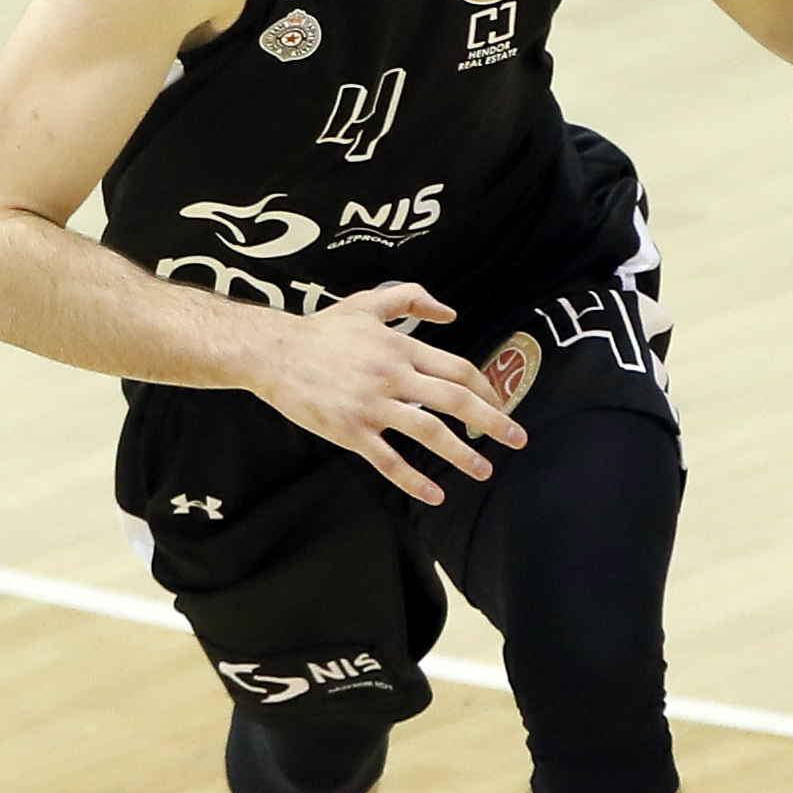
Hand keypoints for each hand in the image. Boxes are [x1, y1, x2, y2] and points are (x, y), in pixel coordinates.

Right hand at [252, 284, 525, 506]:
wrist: (274, 353)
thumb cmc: (321, 330)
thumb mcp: (368, 303)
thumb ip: (411, 298)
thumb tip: (450, 312)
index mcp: (400, 347)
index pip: (457, 369)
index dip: (486, 388)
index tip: (501, 403)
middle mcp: (393, 376)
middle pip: (455, 400)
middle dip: (492, 421)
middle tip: (518, 438)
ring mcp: (372, 405)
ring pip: (429, 432)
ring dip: (462, 453)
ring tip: (484, 470)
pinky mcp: (350, 431)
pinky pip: (389, 460)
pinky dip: (414, 479)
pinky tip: (435, 494)